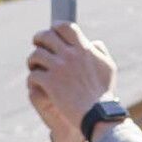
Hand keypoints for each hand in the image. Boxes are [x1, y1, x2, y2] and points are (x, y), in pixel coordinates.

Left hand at [27, 22, 114, 141]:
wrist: (97, 114)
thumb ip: (100, 51)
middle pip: (46, 36)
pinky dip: (33, 78)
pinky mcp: (50, 83)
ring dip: (33, 60)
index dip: (55, 27)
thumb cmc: (104, 93)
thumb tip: (93, 42)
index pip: (65, 27)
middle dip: (38, 39)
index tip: (51, 32)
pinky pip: (33, 74)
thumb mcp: (108, 68)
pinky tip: (36, 83)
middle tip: (37, 45)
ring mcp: (59, 69)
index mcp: (84, 49)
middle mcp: (70, 55)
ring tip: (34, 66)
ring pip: (36, 55)